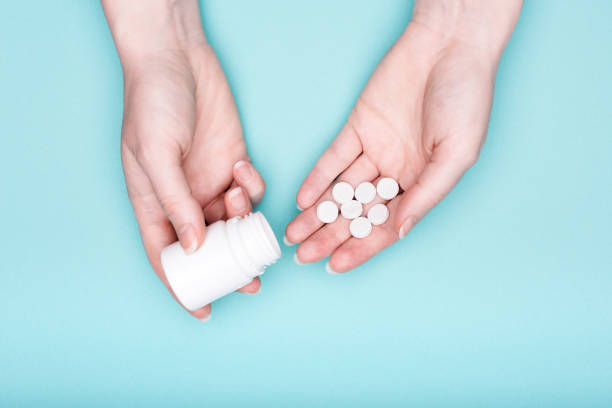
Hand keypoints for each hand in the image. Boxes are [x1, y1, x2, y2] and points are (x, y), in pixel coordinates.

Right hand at [103, 0, 264, 319]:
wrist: (177, 57)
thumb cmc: (154, 103)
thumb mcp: (156, 154)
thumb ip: (176, 203)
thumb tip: (195, 246)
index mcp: (153, 202)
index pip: (166, 255)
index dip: (183, 286)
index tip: (205, 311)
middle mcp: (183, 198)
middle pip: (207, 246)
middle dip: (229, 266)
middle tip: (252, 281)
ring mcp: (209, 180)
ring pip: (233, 221)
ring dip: (242, 220)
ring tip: (238, 198)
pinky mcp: (233, 161)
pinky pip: (250, 190)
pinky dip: (253, 188)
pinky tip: (245, 170)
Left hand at [285, 0, 521, 272]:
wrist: (449, 45)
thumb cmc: (466, 98)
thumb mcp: (457, 153)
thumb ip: (427, 193)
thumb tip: (401, 230)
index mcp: (422, 185)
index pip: (386, 226)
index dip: (361, 247)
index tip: (335, 265)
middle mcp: (396, 173)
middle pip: (358, 213)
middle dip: (330, 236)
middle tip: (303, 256)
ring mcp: (375, 150)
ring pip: (341, 190)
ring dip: (317, 212)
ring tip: (294, 234)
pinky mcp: (358, 127)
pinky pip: (334, 158)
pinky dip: (318, 177)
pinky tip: (303, 198)